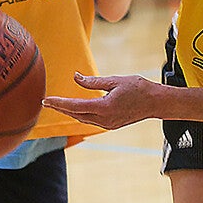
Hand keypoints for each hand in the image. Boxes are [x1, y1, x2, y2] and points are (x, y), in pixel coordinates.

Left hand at [43, 72, 158, 129]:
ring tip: (58, 104)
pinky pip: (91, 121)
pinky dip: (81, 114)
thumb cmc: (139, 88)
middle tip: (48, 101)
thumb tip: (76, 77)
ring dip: (70, 112)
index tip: (46, 100)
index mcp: (104, 107)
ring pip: (83, 119)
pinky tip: (76, 109)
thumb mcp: (115, 80)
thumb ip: (93, 81)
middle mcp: (104, 119)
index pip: (75, 106)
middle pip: (76, 115)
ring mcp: (108, 124)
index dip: (59, 103)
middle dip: (61, 108)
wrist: (156, 103)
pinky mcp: (111, 125)